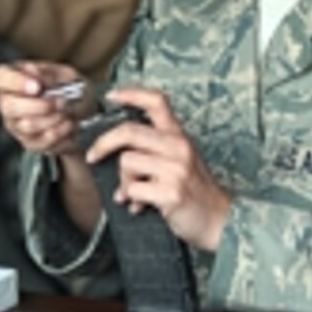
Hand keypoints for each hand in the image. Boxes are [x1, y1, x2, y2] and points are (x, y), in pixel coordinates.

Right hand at [0, 60, 94, 156]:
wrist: (85, 113)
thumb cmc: (70, 87)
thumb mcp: (66, 74)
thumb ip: (50, 74)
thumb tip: (34, 72)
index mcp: (13, 77)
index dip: (15, 82)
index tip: (37, 87)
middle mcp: (7, 102)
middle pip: (9, 106)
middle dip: (40, 105)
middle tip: (61, 101)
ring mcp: (15, 124)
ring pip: (27, 126)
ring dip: (54, 118)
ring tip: (69, 111)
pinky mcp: (28, 142)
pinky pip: (41, 141)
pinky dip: (61, 131)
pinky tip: (70, 123)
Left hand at [85, 87, 231, 251]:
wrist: (218, 217)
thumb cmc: (195, 188)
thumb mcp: (181, 157)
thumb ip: (155, 147)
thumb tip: (117, 146)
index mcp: (179, 135)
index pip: (156, 101)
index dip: (131, 94)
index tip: (112, 96)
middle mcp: (178, 146)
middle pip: (129, 131)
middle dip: (103, 143)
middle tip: (93, 155)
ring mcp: (176, 169)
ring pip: (127, 162)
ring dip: (123, 181)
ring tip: (132, 193)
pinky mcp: (171, 192)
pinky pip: (133, 190)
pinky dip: (131, 200)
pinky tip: (140, 206)